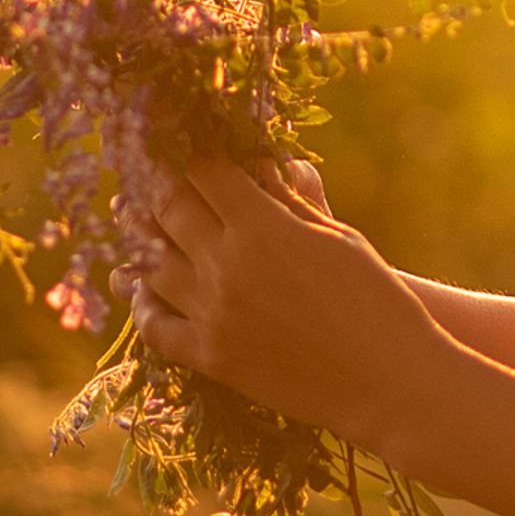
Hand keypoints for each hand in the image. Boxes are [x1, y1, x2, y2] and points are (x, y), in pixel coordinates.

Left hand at [111, 156, 454, 452]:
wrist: (386, 379)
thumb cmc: (375, 297)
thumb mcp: (337, 235)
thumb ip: (288, 198)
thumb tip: (254, 162)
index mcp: (264, 228)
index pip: (207, 170)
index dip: (190, 147)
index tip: (180, 135)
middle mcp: (227, 266)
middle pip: (167, 208)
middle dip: (153, 179)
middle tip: (142, 165)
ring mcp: (213, 314)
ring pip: (149, 264)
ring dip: (137, 234)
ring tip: (128, 215)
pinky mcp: (210, 357)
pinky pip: (155, 325)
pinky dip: (141, 301)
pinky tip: (139, 286)